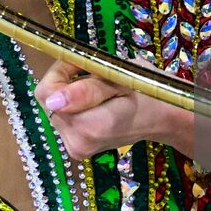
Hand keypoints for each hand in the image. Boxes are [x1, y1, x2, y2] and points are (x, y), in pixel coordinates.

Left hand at [35, 57, 185, 160]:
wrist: (163, 118)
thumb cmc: (148, 92)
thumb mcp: (122, 79)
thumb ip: (87, 88)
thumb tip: (52, 101)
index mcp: (91, 127)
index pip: (47, 94)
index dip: (61, 71)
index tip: (83, 61)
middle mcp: (79, 143)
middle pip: (49, 101)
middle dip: (67, 82)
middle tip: (96, 73)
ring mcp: (77, 149)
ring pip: (54, 109)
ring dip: (70, 94)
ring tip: (99, 90)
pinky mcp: (77, 148)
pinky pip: (63, 118)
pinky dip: (74, 106)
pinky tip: (95, 103)